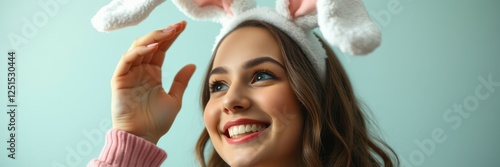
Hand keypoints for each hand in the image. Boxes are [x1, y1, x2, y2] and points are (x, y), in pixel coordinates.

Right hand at [110, 21, 195, 143]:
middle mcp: (140, 71)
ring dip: (152, 38)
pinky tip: (152, 46)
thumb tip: (192, 65)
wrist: (143, 137)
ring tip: (167, 33)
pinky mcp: (119, 79)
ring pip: (137, 48)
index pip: (161, 49)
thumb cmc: (156, 122)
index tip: (182, 27)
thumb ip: (181, 81)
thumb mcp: (175, 99)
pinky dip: (138, 51)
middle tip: (177, 26)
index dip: (170, 37)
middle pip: (150, 44)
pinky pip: (127, 60)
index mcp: (153, 74)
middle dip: (163, 33)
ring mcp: (129, 74)